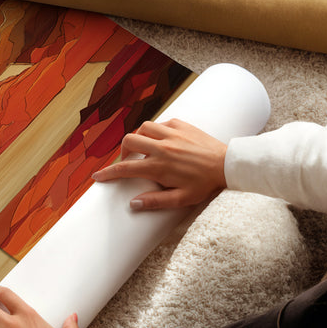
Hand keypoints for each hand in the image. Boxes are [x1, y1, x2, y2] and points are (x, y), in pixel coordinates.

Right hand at [91, 118, 226, 210]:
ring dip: (138, 138)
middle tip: (128, 161)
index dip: (108, 173)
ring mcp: (171, 134)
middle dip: (122, 151)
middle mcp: (162, 147)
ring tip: (143, 148)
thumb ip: (156, 201)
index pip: (125, 169)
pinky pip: (161, 123)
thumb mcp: (182, 199)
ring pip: (143, 128)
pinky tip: (161, 139)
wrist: (228, 164)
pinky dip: (156, 130)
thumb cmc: (205, 184)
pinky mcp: (182, 125)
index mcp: (159, 166)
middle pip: (129, 141)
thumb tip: (133, 204)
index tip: (98, 176)